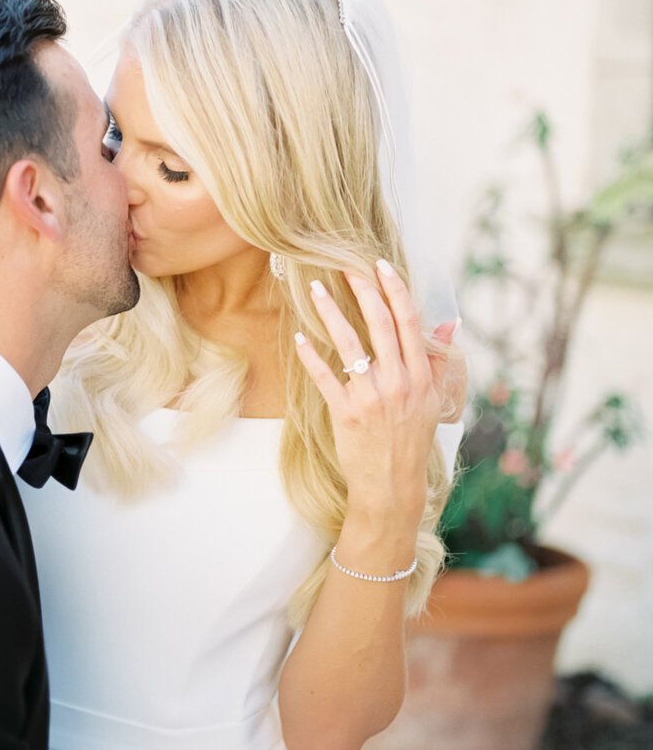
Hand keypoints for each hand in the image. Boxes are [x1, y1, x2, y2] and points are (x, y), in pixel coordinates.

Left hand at [293, 260, 453, 525]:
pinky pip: (324, 377)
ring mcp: (371, 398)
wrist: (392, 485)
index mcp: (420, 377)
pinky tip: (299, 336)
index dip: (395, 290)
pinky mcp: (345, 413)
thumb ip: (438, 359)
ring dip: (331, 313)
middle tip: (344, 265)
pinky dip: (311, 356)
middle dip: (362, 291)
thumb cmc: (411, 440)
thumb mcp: (433, 400)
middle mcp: (398, 383)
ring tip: (316, 290)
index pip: (409, 322)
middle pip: (380, 325)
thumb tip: (450, 321)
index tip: (381, 265)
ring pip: (350, 345)